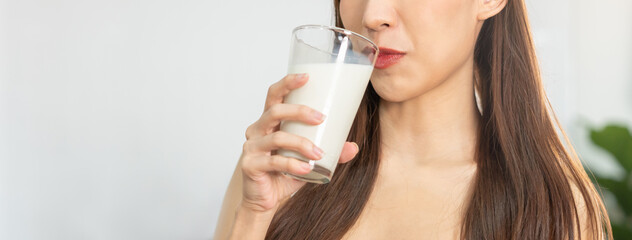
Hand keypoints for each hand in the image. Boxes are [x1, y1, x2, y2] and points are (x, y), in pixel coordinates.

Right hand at [239, 73, 358, 212]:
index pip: (274, 95)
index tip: (307, 77)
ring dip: (301, 144)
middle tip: (321, 118)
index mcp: (269, 121)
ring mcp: (251, 147)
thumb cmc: (283, 172)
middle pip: (275, 111)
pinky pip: (274, 162)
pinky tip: (306, 169)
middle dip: (299, 111)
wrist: (263, 200)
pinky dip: (292, 165)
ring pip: (277, 138)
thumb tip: (353, 147)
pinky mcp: (250, 165)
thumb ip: (329, 151)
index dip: (287, 83)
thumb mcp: (308, 159)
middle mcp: (257, 130)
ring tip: (319, 153)